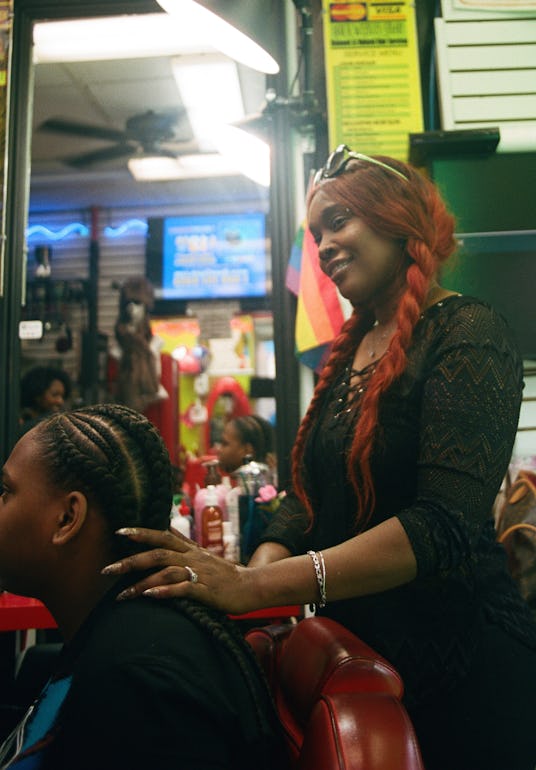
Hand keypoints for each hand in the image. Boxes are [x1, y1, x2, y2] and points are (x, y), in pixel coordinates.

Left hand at [101, 527, 255, 614]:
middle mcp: (192, 557)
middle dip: (131, 560)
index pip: (162, 535)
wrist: (251, 586)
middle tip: (107, 569)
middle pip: (158, 553)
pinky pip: (183, 589)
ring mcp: (199, 573)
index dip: (142, 532)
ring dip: (142, 583)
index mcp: (190, 549)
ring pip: (166, 572)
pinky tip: (150, 596)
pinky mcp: (206, 590)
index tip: (120, 531)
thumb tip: (165, 526)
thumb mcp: (202, 554)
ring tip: (122, 595)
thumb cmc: (224, 573)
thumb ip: (183, 543)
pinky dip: (165, 592)